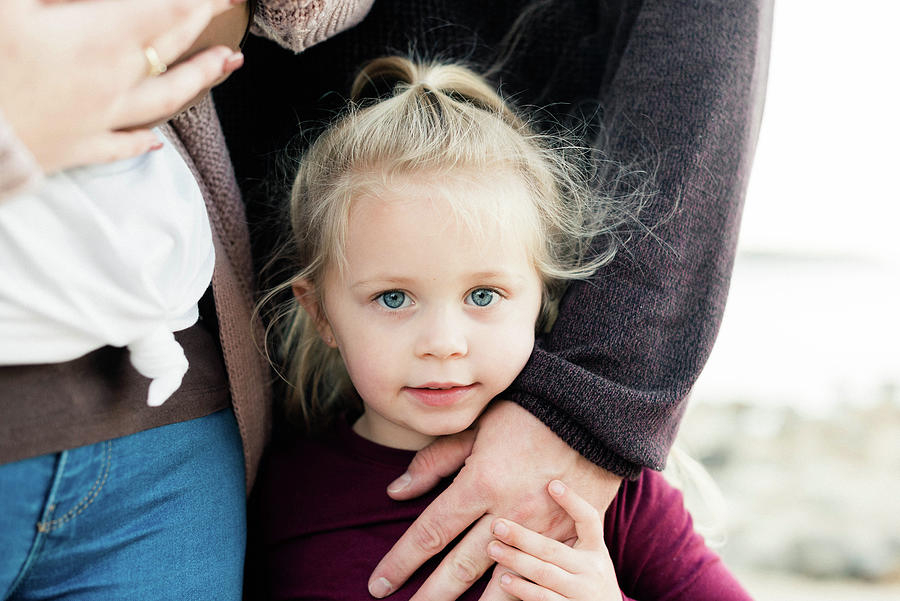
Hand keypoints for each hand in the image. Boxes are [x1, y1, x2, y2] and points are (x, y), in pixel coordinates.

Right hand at [0, 0, 244, 172]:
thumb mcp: (9, 3)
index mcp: (98, 37)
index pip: (166, 9)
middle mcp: (112, 80)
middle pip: (170, 46)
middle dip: (202, 20)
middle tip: (228, 5)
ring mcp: (99, 119)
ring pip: (165, 97)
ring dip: (200, 76)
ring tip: (228, 61)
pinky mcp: (76, 148)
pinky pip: (122, 145)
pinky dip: (143, 140)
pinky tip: (156, 140)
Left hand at [370, 401, 621, 599]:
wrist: (594, 414)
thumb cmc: (528, 413)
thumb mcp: (476, 428)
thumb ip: (435, 462)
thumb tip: (395, 491)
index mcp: (480, 484)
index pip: (430, 532)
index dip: (401, 561)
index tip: (380, 584)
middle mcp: (508, 513)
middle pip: (460, 566)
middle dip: (431, 595)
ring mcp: (542, 528)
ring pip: (502, 582)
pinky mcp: (571, 536)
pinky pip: (544, 576)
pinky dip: (523, 595)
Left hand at [487, 480, 620, 600]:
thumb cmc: (588, 584)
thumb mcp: (590, 560)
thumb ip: (571, 540)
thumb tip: (542, 498)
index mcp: (597, 551)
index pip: (589, 520)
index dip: (573, 501)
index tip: (552, 484)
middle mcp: (593, 570)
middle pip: (553, 549)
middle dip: (521, 536)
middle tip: (496, 525)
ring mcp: (582, 593)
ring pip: (543, 572)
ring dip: (515, 560)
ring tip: (492, 548)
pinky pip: (542, 598)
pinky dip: (522, 588)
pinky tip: (504, 579)